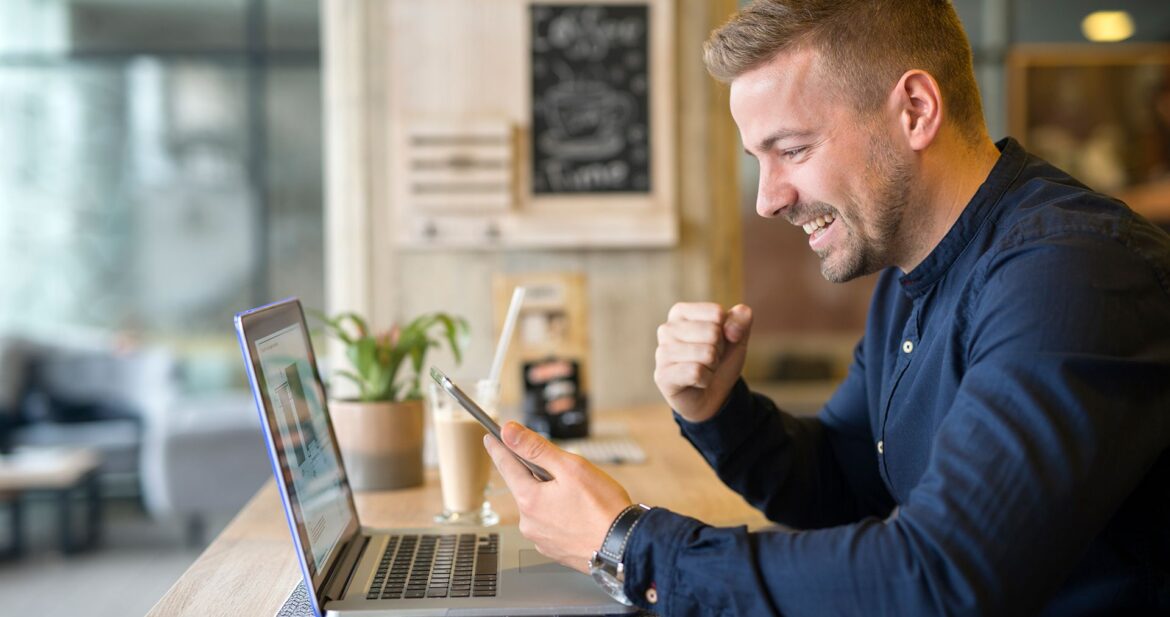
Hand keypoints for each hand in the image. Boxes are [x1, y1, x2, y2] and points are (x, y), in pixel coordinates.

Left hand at [484, 422, 632, 572]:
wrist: (625, 547)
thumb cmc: (603, 509)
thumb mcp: (571, 467)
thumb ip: (536, 448)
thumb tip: (509, 432)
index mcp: (529, 499)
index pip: (506, 466)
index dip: (499, 448)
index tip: (491, 438)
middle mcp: (529, 522)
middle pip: (525, 486)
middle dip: (539, 475)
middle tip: (566, 472)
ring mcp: (541, 538)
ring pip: (539, 506)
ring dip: (551, 496)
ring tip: (580, 497)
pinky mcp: (554, 549)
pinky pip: (551, 524)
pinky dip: (560, 515)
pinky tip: (580, 514)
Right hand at [654, 302, 752, 421]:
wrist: (712, 395)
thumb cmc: (719, 360)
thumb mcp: (737, 336)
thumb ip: (741, 319)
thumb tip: (733, 328)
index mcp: (680, 313)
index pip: (717, 313)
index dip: (726, 331)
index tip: (716, 342)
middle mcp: (666, 329)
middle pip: (713, 332)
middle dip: (719, 350)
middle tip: (709, 359)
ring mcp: (662, 353)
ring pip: (707, 353)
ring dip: (712, 366)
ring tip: (703, 369)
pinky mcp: (662, 375)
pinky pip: (696, 372)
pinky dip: (705, 380)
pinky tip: (697, 382)